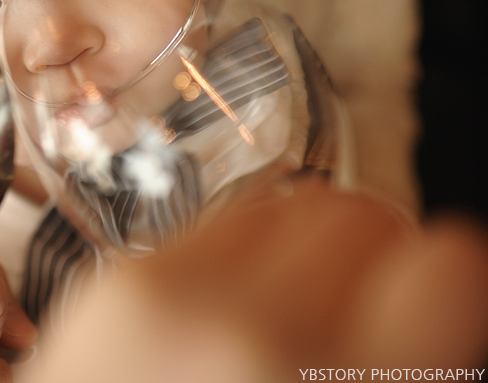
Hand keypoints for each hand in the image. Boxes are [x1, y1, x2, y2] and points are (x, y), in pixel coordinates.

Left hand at [19, 181, 487, 381]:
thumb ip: (396, 364)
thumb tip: (436, 302)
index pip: (448, 265)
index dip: (449, 276)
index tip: (436, 295)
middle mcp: (251, 330)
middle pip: (359, 214)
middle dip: (373, 255)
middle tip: (356, 309)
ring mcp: (172, 292)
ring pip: (289, 204)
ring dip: (304, 247)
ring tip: (285, 309)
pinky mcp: (118, 276)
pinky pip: (219, 223)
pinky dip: (241, 254)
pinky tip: (223, 309)